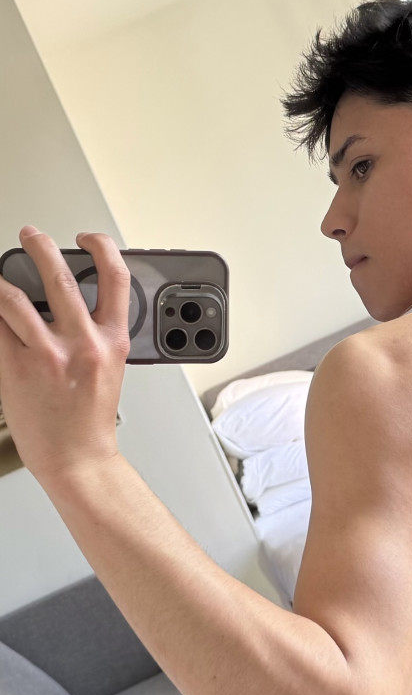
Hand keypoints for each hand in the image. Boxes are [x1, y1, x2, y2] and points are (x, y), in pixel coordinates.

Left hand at [0, 226, 129, 484]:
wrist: (76, 458)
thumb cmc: (91, 420)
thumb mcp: (110, 369)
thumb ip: (96, 334)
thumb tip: (72, 303)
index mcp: (113, 342)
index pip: (117, 279)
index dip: (103, 247)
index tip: (89, 239)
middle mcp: (82, 343)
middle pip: (60, 275)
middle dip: (40, 245)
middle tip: (31, 236)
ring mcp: (47, 353)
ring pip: (13, 296)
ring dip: (0, 277)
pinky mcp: (14, 366)